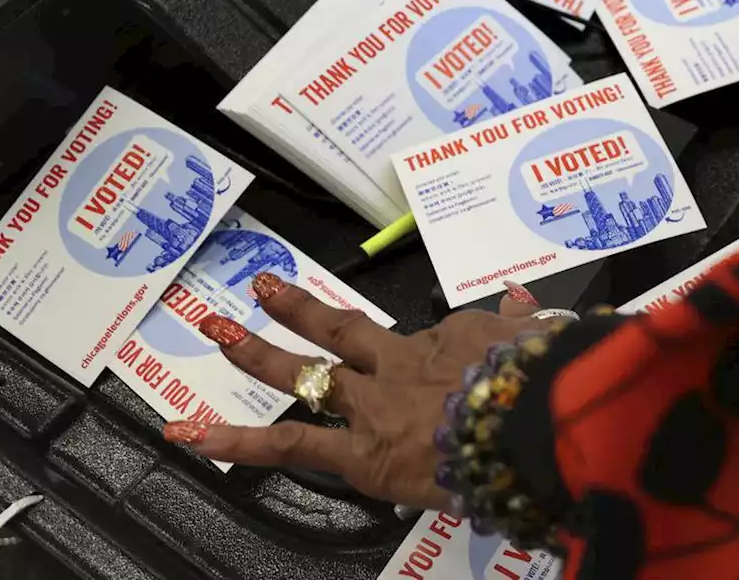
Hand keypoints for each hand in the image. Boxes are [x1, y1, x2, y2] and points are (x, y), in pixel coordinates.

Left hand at [161, 274, 544, 509]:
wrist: (536, 418)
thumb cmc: (547, 384)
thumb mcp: (546, 339)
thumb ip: (527, 320)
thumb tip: (524, 300)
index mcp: (449, 341)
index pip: (423, 341)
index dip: (415, 347)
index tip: (417, 353)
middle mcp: (402, 364)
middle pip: (342, 333)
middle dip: (299, 312)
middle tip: (262, 288)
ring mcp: (374, 403)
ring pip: (307, 373)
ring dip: (260, 354)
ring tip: (219, 333)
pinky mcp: (360, 451)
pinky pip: (291, 443)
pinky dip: (237, 439)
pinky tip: (191, 432)